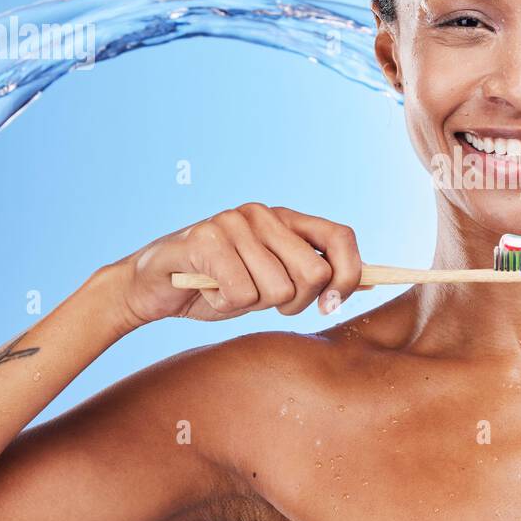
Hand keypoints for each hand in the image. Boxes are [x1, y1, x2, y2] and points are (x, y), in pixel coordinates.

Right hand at [103, 204, 363, 326]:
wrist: (152, 287)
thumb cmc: (218, 286)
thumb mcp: (273, 283)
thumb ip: (313, 278)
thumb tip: (368, 283)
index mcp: (285, 219)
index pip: (341, 237)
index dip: (348, 275)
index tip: (332, 306)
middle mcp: (263, 214)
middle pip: (314, 273)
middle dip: (294, 303)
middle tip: (261, 300)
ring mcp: (233, 223)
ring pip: (278, 289)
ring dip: (252, 304)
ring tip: (228, 291)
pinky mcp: (205, 239)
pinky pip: (240, 294)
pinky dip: (224, 305)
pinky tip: (207, 291)